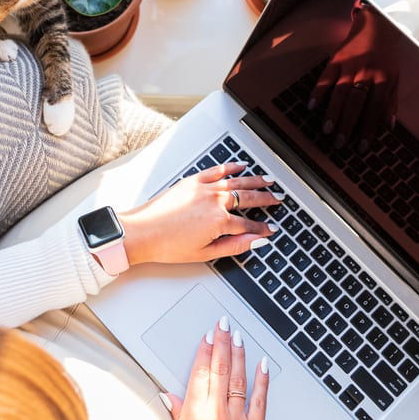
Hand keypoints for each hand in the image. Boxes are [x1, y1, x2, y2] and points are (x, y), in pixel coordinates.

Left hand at [119, 163, 279, 266]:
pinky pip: (217, 170)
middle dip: (266, 199)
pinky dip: (231, 167)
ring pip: (237, 181)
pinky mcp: (192, 180)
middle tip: (278, 199)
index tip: (271, 229)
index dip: (262, 228)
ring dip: (255, 180)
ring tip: (268, 180)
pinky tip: (241, 166)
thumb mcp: (205, 253)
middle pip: (248, 198)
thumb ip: (234, 246)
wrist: (141, 232)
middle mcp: (214, 201)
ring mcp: (203, 188)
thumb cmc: (167, 245)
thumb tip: (255, 242)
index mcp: (219, 221)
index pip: (248, 225)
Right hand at [163, 317, 268, 419]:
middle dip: (222, 343)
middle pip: (220, 369)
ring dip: (239, 355)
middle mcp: (219, 413)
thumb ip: (178, 416)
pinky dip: (262, 380)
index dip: (204, 350)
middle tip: (223, 324)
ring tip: (238, 336)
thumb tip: (169, 396)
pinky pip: (260, 399)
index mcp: (196, 414)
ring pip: (240, 379)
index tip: (206, 336)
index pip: (201, 372)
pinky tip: (263, 364)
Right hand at [308, 7, 398, 150]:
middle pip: (355, 103)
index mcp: (383, 80)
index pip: (374, 109)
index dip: (368, 129)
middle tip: (340, 144)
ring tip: (327, 131)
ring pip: (339, 92)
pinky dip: (317, 92)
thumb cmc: (386, 56)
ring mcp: (349, 66)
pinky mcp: (335, 60)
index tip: (362, 147)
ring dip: (332, 112)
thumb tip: (388, 127)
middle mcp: (366, 73)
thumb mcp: (395, 78)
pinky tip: (311, 106)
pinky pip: (325, 78)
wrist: (374, 26)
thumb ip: (391, 102)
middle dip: (348, 125)